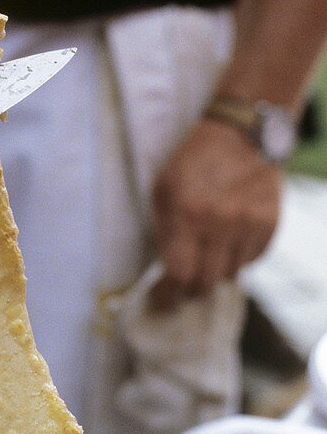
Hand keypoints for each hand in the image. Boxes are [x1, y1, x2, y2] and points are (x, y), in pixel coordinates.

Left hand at [152, 119, 281, 305]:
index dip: (170, 294)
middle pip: (206, 282)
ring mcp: (249, 223)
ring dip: (215, 271)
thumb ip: (164, 233)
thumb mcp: (163, 191)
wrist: (240, 134)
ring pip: (230, 274)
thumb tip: (169, 273)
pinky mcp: (270, 223)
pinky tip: (229, 241)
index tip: (164, 299)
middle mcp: (221, 222)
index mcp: (187, 213)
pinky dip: (238, 259)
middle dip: (191, 290)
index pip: (180, 274)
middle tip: (184, 285)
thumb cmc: (192, 164)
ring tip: (207, 254)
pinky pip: (252, 260)